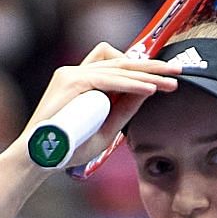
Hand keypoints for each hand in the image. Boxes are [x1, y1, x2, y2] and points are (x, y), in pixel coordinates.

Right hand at [18, 43, 180, 169]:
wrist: (38, 157)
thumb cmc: (68, 147)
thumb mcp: (106, 128)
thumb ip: (124, 109)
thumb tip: (149, 91)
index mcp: (82, 80)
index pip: (116, 63)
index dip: (142, 66)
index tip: (166, 75)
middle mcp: (76, 72)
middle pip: (121, 59)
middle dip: (152, 65)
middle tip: (178, 71)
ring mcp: (72, 74)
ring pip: (118, 67)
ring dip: (147, 73)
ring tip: (170, 82)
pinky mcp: (71, 82)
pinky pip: (108, 79)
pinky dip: (131, 84)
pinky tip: (151, 89)